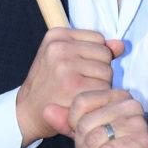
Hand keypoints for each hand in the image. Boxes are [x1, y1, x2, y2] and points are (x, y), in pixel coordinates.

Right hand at [16, 29, 124, 145]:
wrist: (27, 112)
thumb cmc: (50, 85)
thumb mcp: (65, 58)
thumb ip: (94, 49)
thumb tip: (120, 45)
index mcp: (57, 35)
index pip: (98, 39)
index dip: (94, 57)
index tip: (77, 69)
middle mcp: (59, 47)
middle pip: (105, 55)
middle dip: (99, 71)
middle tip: (79, 83)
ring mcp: (65, 65)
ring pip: (107, 72)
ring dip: (100, 86)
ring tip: (80, 92)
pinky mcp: (72, 86)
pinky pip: (104, 89)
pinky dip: (98, 99)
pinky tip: (82, 102)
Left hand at [70, 88, 147, 147]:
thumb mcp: (90, 134)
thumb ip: (68, 122)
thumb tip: (46, 109)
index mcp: (117, 96)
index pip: (81, 100)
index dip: (73, 123)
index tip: (82, 137)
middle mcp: (129, 105)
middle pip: (85, 123)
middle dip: (81, 146)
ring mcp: (137, 123)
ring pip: (93, 140)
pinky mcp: (140, 143)